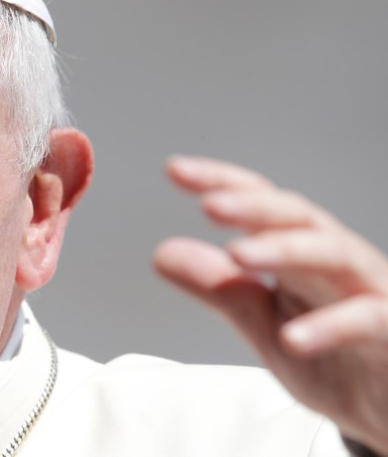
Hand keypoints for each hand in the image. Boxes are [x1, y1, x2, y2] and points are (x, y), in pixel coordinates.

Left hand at [154, 156, 387, 453]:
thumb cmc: (335, 360)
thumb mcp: (263, 325)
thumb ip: (220, 289)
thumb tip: (162, 253)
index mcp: (299, 254)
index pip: (260, 205)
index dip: (222, 183)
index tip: (175, 169)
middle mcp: (334, 262)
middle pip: (296, 217)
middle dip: (253, 205)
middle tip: (210, 204)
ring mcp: (369, 292)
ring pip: (332, 253)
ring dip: (285, 249)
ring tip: (238, 253)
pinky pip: (368, 320)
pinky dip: (331, 326)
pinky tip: (292, 337)